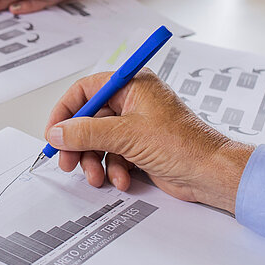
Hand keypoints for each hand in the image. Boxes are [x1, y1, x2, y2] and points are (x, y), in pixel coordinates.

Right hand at [43, 72, 252, 212]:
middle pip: (89, 119)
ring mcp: (137, 126)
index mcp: (132, 85)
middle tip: (67, 162)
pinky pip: (113, 155)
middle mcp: (134, 102)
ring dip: (94, 162)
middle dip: (78, 144)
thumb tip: (58, 132)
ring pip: (98, 141)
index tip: (54, 132)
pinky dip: (113, 169)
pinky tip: (122, 180)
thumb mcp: (126, 136)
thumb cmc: (183, 145)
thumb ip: (86, 133)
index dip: (66, 111)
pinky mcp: (141, 147)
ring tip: (97, 177)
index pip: (86, 90)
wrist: (210, 173)